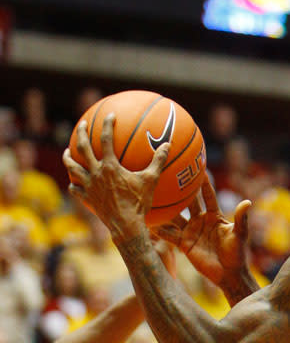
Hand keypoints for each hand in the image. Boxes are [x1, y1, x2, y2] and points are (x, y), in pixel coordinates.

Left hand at [63, 113, 168, 241]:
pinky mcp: (87, 199)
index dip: (108, 125)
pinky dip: (73, 185)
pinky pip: (75, 189)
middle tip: (82, 125)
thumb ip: (158, 162)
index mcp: (110, 166)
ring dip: (68, 158)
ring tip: (67, 152)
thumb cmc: (139, 204)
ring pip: (72, 168)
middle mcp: (96, 173)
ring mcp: (89, 186)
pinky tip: (73, 183)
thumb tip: (167, 145)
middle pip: (83, 148)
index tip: (110, 115)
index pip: (106, 139)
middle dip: (81, 133)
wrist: (126, 226)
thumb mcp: (150, 181)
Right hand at [156, 180, 250, 288]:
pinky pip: (169, 235)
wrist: (228, 274)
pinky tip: (148, 222)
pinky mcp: (184, 243)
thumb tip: (248, 202)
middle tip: (167, 173)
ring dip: (164, 208)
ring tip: (152, 194)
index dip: (202, 181)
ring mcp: (191, 231)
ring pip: (175, 216)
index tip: (196, 164)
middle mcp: (200, 220)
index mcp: (214, 215)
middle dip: (178, 188)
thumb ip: (241, 219)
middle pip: (187, 201)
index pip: (207, 194)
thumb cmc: (237, 254)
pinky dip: (159, 229)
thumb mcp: (239, 235)